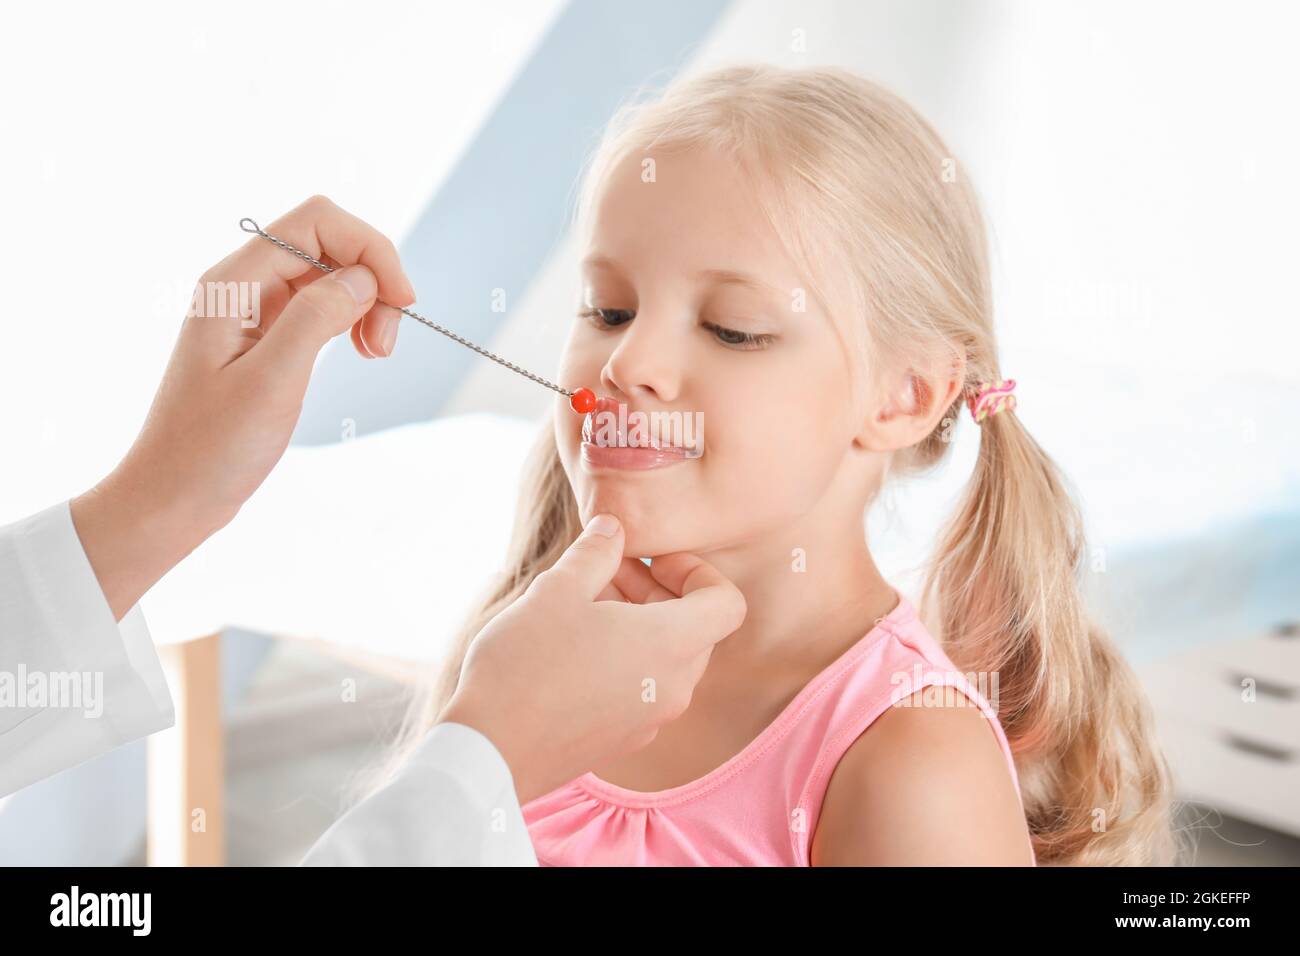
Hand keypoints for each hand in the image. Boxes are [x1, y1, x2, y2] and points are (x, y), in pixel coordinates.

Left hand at [71, 195, 415, 619]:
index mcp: (232, 283)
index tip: (403, 304)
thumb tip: (364, 278)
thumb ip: (316, 318)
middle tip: (385, 345)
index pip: (318, 222)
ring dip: (366, 303)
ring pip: (330, 275)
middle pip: (329, 243)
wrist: (172, 499)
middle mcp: (241, 285)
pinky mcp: (266, 338)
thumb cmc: (210, 450)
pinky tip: (360, 352)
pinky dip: (350, 321)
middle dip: (372, 279)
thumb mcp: (271, 382)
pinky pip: (320, 307)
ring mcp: (253, 311)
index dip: (371, 250)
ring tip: (376, 354)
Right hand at [438, 513, 747, 803]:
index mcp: (672, 644)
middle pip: (697, 629)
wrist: (491, 753)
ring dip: (639, 624)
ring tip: (583, 605)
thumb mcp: (557, 589)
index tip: (651, 561)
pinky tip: (572, 649)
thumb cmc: (525, 664)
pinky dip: (625, 659)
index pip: (728, 603)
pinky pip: (644, 689)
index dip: (697, 572)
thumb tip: (613, 528)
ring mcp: (651, 719)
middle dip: (659, 592)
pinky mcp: (624, 739)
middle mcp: (674, 687)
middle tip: (608, 573)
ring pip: (667, 659)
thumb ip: (596, 552)